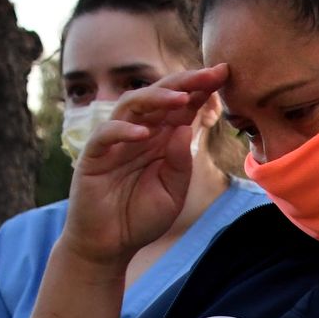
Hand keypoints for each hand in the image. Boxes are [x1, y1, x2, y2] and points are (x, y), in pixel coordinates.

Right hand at [61, 64, 227, 267]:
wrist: (110, 244)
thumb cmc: (142, 216)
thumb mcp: (174, 190)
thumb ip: (181, 162)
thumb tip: (188, 128)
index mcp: (162, 138)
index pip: (182, 105)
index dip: (201, 89)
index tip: (225, 73)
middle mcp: (139, 132)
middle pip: (159, 97)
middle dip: (185, 83)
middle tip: (210, 73)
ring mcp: (115, 142)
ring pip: (131, 106)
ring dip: (156, 99)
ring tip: (180, 98)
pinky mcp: (93, 157)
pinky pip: (105, 135)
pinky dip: (123, 131)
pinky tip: (144, 134)